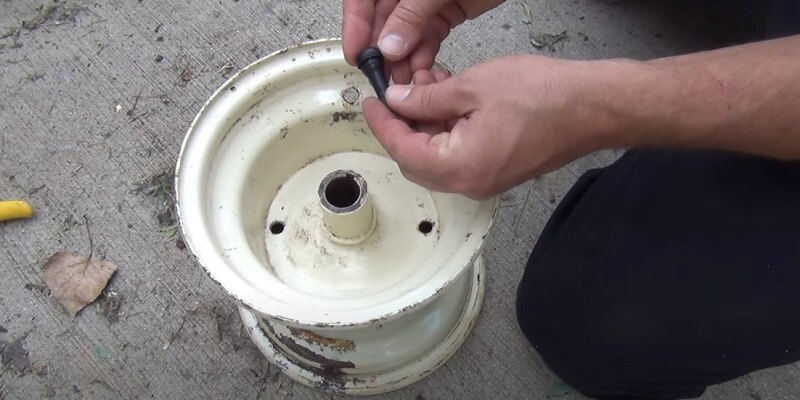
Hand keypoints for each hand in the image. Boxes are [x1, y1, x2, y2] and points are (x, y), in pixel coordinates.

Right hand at [342, 0, 503, 83]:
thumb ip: (410, 15)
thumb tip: (388, 46)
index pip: (361, 0)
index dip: (355, 27)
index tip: (356, 55)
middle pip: (382, 20)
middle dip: (382, 50)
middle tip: (383, 76)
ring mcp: (424, 0)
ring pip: (405, 33)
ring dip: (403, 58)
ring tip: (404, 79)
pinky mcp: (445, 10)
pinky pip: (428, 35)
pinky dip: (424, 53)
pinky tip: (421, 68)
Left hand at [363, 55, 613, 199]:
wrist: (592, 108)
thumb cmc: (545, 98)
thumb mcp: (472, 87)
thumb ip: (426, 98)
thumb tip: (398, 101)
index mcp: (459, 167)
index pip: (401, 149)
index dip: (381, 123)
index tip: (370, 102)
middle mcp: (469, 183)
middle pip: (414, 158)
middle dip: (403, 123)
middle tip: (399, 90)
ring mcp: (484, 180)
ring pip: (435, 156)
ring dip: (426, 123)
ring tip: (428, 85)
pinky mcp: (496, 171)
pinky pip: (457, 155)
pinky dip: (446, 129)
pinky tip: (449, 99)